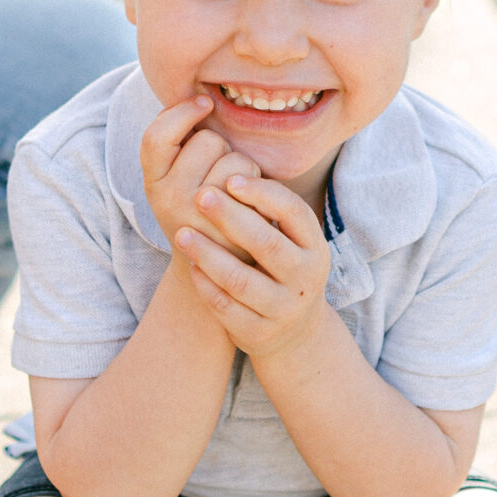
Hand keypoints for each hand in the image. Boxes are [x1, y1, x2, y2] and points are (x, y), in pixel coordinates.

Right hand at [140, 95, 261, 254]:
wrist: (218, 271)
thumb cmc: (204, 211)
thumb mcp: (178, 179)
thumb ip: (181, 143)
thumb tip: (201, 98)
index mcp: (152, 182)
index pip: (156, 136)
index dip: (181, 111)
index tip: (204, 103)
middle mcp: (168, 198)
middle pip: (206, 139)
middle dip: (222, 148)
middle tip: (219, 177)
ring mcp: (198, 214)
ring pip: (232, 156)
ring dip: (242, 166)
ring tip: (235, 194)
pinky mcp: (227, 225)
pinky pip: (249, 179)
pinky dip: (257, 184)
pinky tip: (248, 206)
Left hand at [175, 173, 333, 361]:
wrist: (293, 333)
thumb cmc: (282, 269)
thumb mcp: (292, 242)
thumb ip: (270, 212)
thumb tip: (231, 163)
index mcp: (314, 247)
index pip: (293, 212)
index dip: (262, 194)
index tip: (230, 178)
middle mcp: (305, 277)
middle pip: (265, 244)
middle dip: (230, 217)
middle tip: (199, 195)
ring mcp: (283, 308)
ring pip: (240, 279)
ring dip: (208, 254)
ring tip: (181, 233)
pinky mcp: (259, 333)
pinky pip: (226, 307)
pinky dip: (205, 285)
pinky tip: (190, 266)